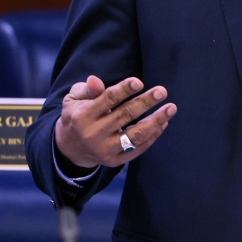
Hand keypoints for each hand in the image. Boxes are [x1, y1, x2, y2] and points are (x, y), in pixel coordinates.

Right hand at [54, 75, 175, 168]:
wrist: (70, 149)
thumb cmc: (77, 116)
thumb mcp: (74, 100)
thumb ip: (87, 90)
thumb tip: (95, 81)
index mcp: (83, 116)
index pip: (107, 100)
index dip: (124, 90)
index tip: (139, 82)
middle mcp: (94, 134)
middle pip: (125, 116)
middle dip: (145, 102)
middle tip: (162, 91)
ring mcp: (105, 150)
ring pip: (135, 136)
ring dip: (156, 121)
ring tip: (171, 108)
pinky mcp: (114, 161)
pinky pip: (137, 149)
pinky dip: (152, 136)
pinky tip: (163, 123)